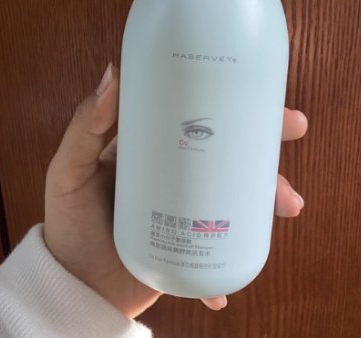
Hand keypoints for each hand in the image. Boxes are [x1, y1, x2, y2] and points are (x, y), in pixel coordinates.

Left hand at [44, 63, 306, 317]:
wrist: (75, 288)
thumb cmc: (68, 223)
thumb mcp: (69, 170)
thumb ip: (85, 127)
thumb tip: (114, 72)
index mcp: (150, 145)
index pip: (193, 110)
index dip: (227, 97)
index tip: (259, 87)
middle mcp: (174, 171)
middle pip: (226, 147)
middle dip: (262, 138)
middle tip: (292, 130)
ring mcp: (187, 207)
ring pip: (236, 191)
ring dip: (265, 194)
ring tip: (287, 203)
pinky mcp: (193, 243)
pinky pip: (224, 243)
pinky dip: (237, 254)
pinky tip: (237, 272)